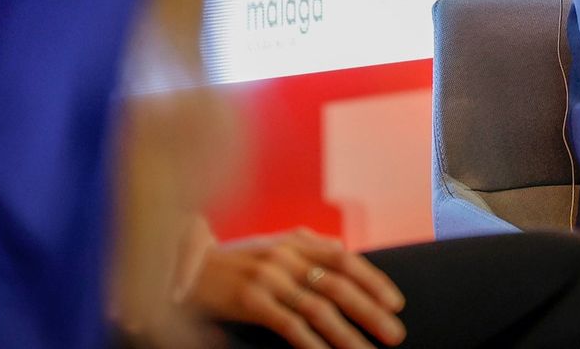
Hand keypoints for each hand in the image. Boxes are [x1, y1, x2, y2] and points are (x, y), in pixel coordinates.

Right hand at [187, 227, 405, 348]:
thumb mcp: (273, 245)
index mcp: (296, 241)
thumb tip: (342, 250)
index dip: (374, 280)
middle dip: (371, 311)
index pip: (345, 258)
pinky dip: (311, 343)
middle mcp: (286, 255)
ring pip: (319, 308)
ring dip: (348, 334)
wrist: (183, 267)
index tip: (396, 302)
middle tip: (394, 334)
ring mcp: (268, 277)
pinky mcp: (250, 300)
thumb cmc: (234, 262)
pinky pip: (289, 325)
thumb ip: (307, 246)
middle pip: (339, 284)